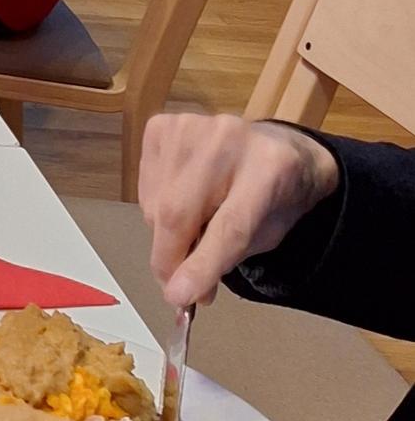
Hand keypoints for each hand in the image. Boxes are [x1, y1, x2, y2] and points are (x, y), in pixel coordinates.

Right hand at [138, 115, 339, 308]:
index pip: (231, 225)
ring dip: (164, 235)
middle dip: (170, 258)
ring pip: (156, 201)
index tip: (178, 297)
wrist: (275, 148)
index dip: (202, 263)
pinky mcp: (163, 124)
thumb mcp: (266, 236)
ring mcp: (192, 125)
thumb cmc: (274, 198)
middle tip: (175, 287)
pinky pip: (145, 184)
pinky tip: (181, 202)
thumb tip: (182, 289)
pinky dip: (154, 208)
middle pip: (180, 210)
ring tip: (190, 234)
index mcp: (271, 169)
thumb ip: (226, 259)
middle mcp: (229, 138)